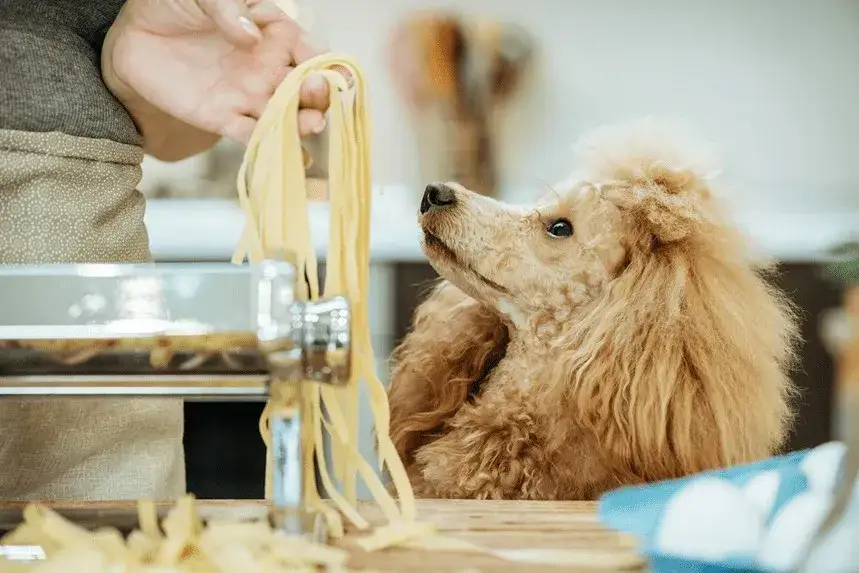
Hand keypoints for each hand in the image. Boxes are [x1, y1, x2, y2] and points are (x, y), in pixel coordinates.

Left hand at [103, 0, 330, 158]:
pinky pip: (251, 136)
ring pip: (285, 114)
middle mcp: (268, 68)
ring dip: (302, 123)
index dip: (327, 61)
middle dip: (318, 94)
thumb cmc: (175, 3)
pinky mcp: (223, 117)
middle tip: (316, 93)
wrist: (134, 34)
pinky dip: (270, 147)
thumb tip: (251, 35)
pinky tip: (294, 157)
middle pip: (305, 88)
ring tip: (311, 124)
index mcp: (273, 33)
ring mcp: (248, 95)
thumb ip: (227, 5)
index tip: (334, 70)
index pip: (309, 50)